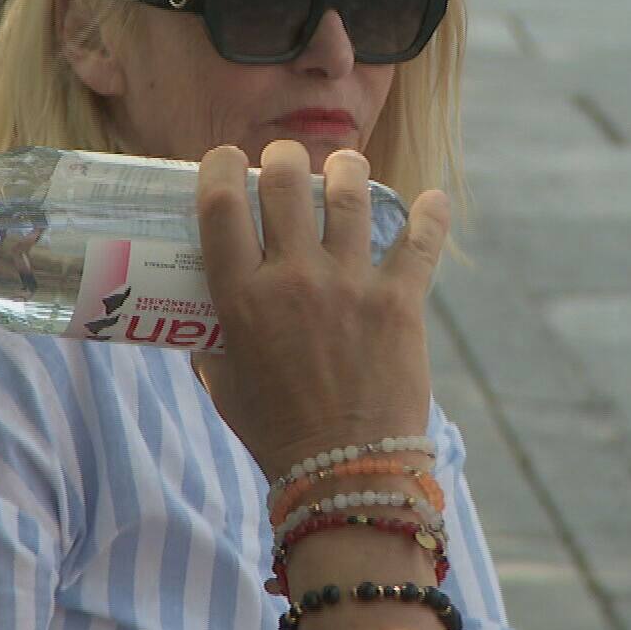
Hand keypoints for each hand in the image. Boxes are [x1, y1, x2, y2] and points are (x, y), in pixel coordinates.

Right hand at [195, 140, 448, 477]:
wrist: (345, 470)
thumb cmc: (275, 429)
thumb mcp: (223, 380)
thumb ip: (210, 337)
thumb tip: (199, 311)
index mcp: (241, 298)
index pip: (220, 205)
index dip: (219, 167)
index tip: (226, 161)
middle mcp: (292, 279)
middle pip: (284, 181)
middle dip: (283, 159)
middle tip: (286, 164)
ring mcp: (349, 286)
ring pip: (349, 193)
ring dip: (346, 170)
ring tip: (346, 168)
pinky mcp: (399, 301)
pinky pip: (420, 240)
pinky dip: (429, 214)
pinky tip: (431, 200)